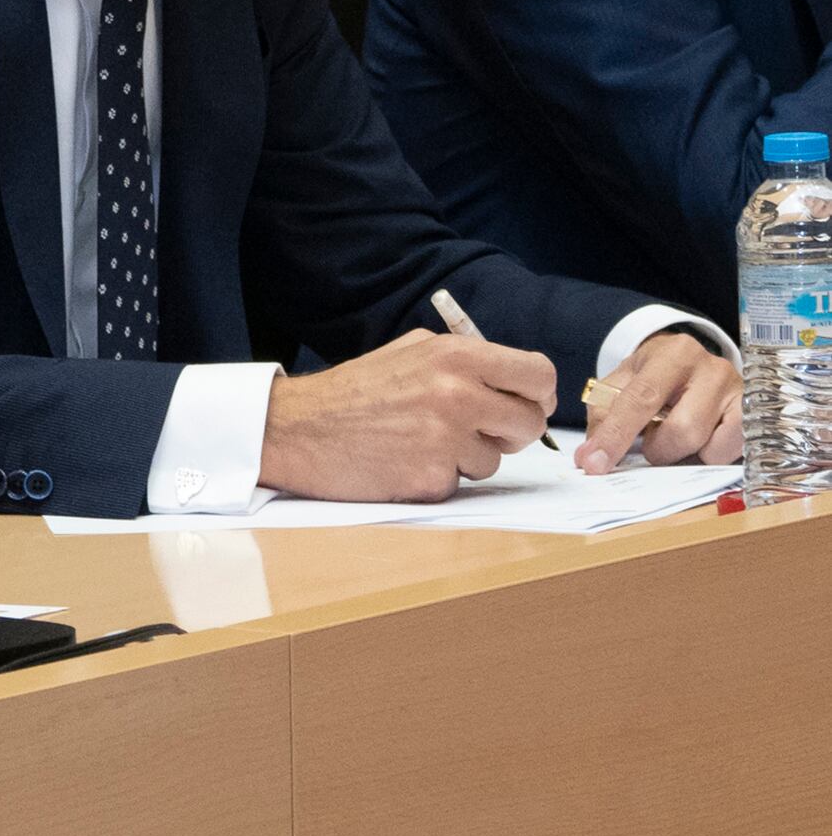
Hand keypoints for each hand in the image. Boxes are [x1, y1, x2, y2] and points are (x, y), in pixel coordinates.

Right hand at [259, 328, 556, 501]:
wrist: (296, 427)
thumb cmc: (354, 390)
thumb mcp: (410, 352)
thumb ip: (464, 361)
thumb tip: (514, 378)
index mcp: (454, 356)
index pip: (538, 374)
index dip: (538, 394)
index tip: (527, 403)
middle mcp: (457, 393)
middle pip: (529, 422)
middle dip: (511, 432)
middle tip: (482, 431)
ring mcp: (445, 439)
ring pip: (497, 459)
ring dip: (470, 457)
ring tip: (423, 443)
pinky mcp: (431, 478)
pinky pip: (462, 483)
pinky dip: (440, 477)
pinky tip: (406, 461)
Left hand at [576, 330, 741, 471]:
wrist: (692, 362)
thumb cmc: (654, 376)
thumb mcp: (622, 383)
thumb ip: (603, 416)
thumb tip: (589, 457)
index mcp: (672, 354)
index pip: (640, 399)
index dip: (615, 436)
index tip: (593, 462)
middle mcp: (711, 368)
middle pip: (681, 431)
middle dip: (658, 449)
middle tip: (651, 442)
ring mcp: (739, 392)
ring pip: (708, 447)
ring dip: (684, 455)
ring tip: (675, 438)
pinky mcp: (755, 416)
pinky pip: (731, 454)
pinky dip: (709, 457)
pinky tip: (700, 442)